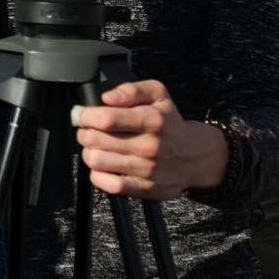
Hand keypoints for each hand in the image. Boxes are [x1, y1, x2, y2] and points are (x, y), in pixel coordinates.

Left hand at [73, 80, 228, 199]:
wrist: (198, 155)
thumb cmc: (170, 122)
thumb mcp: (158, 95)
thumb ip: (132, 90)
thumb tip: (107, 98)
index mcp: (152, 120)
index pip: (106, 118)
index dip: (85, 115)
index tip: (81, 114)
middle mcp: (150, 146)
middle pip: (95, 140)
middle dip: (84, 132)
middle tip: (88, 130)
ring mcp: (148, 170)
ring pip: (97, 161)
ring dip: (88, 152)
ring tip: (95, 147)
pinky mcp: (146, 188)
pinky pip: (109, 185)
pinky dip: (98, 175)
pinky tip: (104, 165)